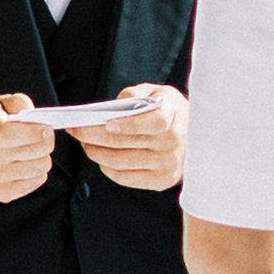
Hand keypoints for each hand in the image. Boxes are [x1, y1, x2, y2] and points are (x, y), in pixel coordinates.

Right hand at [0, 92, 55, 205]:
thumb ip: (17, 102)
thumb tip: (33, 113)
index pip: (24, 133)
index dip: (39, 131)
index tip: (45, 128)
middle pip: (39, 150)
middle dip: (45, 141)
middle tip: (41, 137)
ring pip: (41, 166)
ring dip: (40, 157)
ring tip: (29, 150)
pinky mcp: (2, 193)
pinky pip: (37, 181)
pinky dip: (35, 171)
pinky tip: (23, 164)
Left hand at [69, 84, 186, 191]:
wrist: (196, 136)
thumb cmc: (168, 110)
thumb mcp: (157, 92)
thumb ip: (135, 93)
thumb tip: (112, 108)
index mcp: (175, 116)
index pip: (154, 122)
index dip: (129, 124)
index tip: (107, 123)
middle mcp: (174, 143)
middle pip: (127, 143)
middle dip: (94, 136)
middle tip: (77, 130)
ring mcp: (169, 165)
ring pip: (121, 162)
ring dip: (96, 153)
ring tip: (84, 143)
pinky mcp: (162, 181)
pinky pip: (125, 178)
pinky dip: (107, 168)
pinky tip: (99, 157)